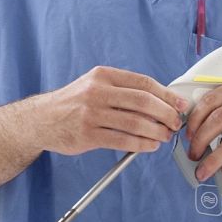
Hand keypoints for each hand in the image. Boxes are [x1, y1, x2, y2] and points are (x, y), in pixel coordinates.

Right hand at [39, 66, 188, 154]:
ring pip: (135, 123)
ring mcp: (91, 114)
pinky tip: (149, 146)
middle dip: (166, 114)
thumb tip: (160, 100)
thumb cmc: (73, 103)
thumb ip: (122, 90)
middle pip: (143, 102)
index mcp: (103, 75)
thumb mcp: (94, 85)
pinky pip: (123, 141)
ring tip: (165, 136)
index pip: (143, 82)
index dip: (166, 94)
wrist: (41, 119)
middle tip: (175, 123)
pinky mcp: (87, 135)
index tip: (180, 104)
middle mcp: (97, 92)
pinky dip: (141, 145)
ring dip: (157, 132)